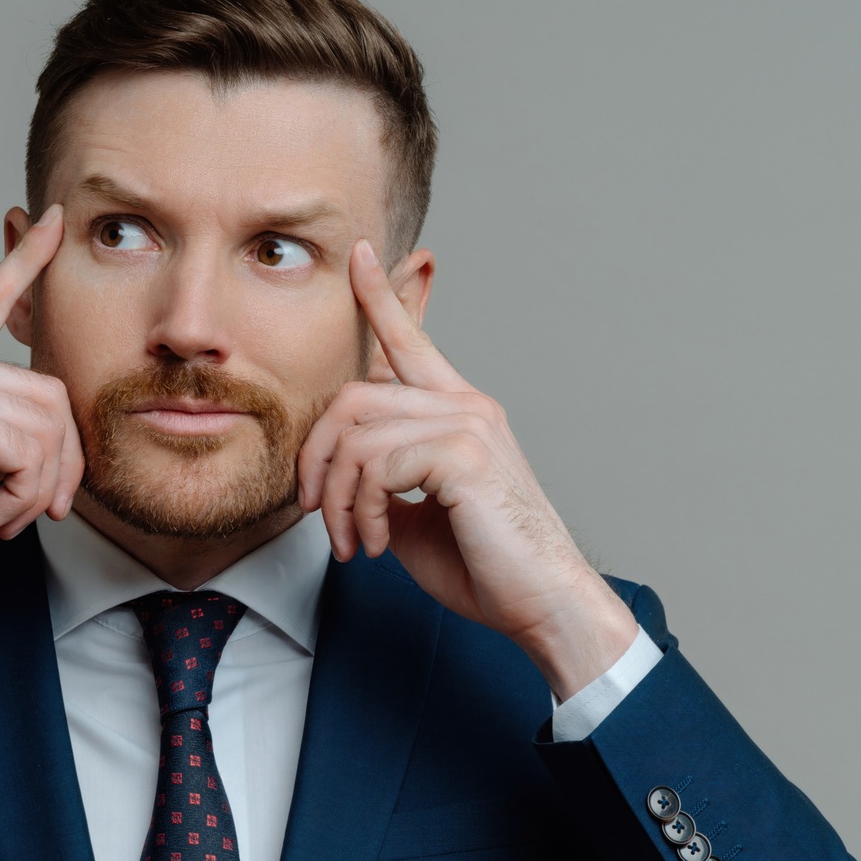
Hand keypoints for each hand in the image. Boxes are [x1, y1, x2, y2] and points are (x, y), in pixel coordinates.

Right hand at [0, 206, 82, 643]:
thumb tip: (50, 441)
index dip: (24, 261)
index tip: (52, 221)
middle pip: (50, 391)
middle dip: (64, 460)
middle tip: (47, 508)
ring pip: (47, 422)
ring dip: (43, 485)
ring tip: (11, 518)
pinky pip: (29, 449)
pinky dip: (25, 495)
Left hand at [296, 240, 639, 699]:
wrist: (544, 606)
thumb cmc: (487, 569)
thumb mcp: (416, 518)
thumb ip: (383, 483)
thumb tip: (341, 479)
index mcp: (459, 412)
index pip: (411, 342)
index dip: (381, 297)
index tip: (360, 254)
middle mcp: (466, 406)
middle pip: (352, 397)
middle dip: (316, 459)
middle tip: (316, 514)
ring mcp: (469, 425)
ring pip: (356, 435)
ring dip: (338, 499)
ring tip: (354, 542)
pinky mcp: (464, 454)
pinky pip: (376, 465)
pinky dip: (363, 511)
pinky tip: (379, 543)